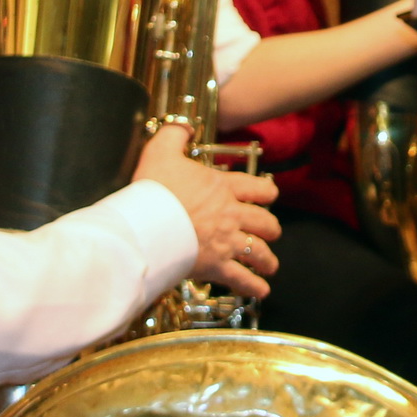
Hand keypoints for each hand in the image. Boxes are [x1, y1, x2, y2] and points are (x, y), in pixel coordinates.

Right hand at [135, 124, 280, 298]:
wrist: (145, 223)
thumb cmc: (153, 189)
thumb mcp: (161, 150)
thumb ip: (175, 134)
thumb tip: (184, 125)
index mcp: (224, 187)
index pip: (260, 189)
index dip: (268, 193)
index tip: (269, 198)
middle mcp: (232, 215)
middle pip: (266, 223)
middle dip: (271, 229)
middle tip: (270, 234)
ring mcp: (227, 241)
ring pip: (260, 252)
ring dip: (268, 260)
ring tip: (270, 266)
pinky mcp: (216, 265)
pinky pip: (243, 280)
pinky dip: (254, 287)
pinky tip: (261, 291)